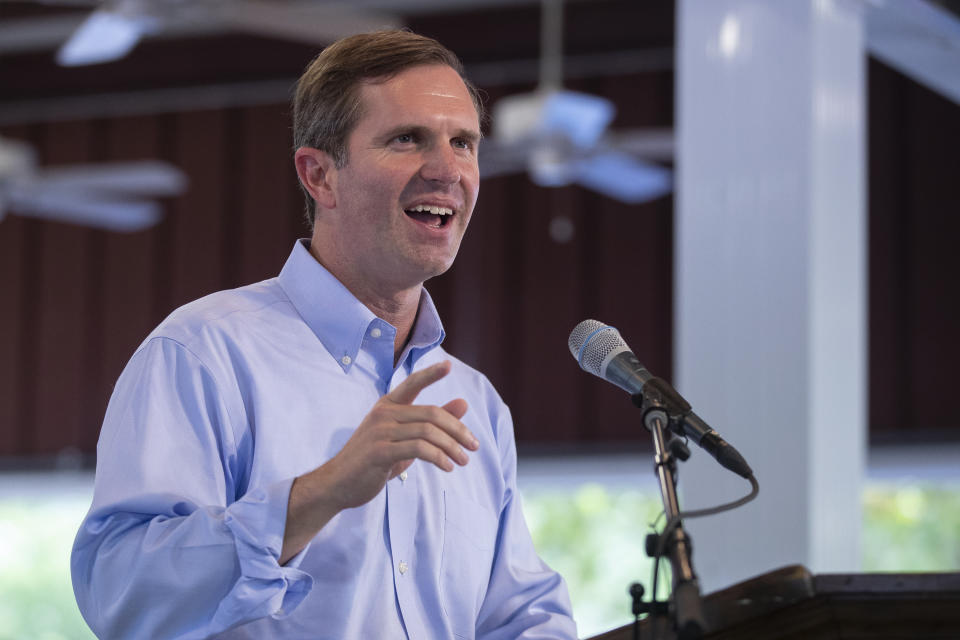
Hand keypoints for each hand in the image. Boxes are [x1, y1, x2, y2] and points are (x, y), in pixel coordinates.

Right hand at [324, 359, 477, 508]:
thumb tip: (463, 403)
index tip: (448, 366)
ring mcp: (379, 431)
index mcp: (387, 406)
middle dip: (458, 430)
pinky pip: (418, 449)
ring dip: (452, 447)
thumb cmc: (373, 461)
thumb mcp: (404, 439)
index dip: (430, 374)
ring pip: (428, 432)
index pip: (412, 383)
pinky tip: (447, 467)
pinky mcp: (379, 451)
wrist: (337, 485)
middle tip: (474, 446)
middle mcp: (383, 413)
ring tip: (463, 461)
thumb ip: (432, 422)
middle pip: (431, 414)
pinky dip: (438, 457)